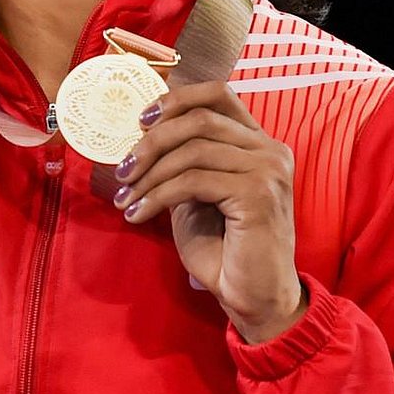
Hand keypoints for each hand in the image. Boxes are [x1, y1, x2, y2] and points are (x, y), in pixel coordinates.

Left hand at [112, 80, 306, 342]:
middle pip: (199, 119)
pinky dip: (156, 196)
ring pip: (192, 150)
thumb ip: (184, 161)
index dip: (176, 99)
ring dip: (149, 174)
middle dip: (152, 142)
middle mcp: (270, 150)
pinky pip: (192, 182)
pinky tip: (137, 214)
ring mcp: (268, 170)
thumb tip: (143, 135)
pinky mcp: (258, 194)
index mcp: (258, 143)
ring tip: (125, 198)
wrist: (254, 299)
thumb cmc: (225, 250)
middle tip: (122, 170)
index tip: (141, 121)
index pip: (218, 94)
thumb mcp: (197, 195)